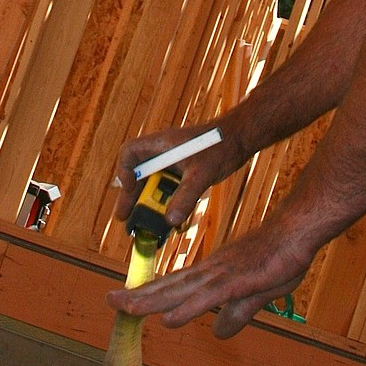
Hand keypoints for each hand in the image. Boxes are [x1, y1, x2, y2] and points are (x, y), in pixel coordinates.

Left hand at [108, 214, 317, 338]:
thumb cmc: (278, 257)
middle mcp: (210, 273)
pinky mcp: (237, 282)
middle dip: (139, 296)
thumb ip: (236, 313)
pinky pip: (207, 298)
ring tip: (126, 309)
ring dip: (152, 301)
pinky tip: (170, 318)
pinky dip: (187, 308)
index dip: (149, 295)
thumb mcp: (256, 294)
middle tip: (109, 302)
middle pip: (169, 287)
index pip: (173, 287)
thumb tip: (217, 331)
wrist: (296, 233)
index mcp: (211, 275)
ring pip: (180, 292)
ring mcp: (221, 276)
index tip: (125, 301)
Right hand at [113, 121, 234, 233]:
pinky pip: (167, 189)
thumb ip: (186, 196)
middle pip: (138, 174)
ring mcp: (172, 163)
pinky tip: (167, 220)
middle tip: (125, 218)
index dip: (125, 171)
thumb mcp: (202, 174)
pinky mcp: (182, 173)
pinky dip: (165, 203)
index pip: (130, 153)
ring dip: (147, 203)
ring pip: (152, 184)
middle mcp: (162, 153)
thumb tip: (170, 221)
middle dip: (132, 196)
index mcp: (161, 144)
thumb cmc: (220, 146)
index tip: (130, 188)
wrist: (240, 140)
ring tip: (142, 225)